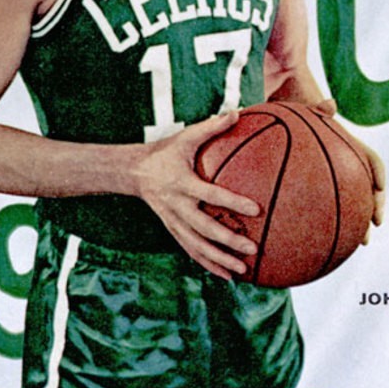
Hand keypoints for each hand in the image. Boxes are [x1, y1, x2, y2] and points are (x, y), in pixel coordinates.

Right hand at [133, 111, 258, 279]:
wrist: (133, 172)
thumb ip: (211, 127)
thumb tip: (238, 112)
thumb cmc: (165, 151)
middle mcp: (177, 206)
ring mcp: (173, 221)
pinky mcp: (172, 230)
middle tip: (252, 248)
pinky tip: (226, 275)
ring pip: (196, 246)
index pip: (210, 195)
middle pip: (204, 228)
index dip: (232, 202)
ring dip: (219, 260)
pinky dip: (207, 264)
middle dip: (228, 241)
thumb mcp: (185, 136)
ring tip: (243, 271)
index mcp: (182, 183)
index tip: (256, 209)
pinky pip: (191, 250)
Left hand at [308, 100, 383, 243]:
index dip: (378, 173)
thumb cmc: (300, 110)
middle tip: (375, 225)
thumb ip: (320, 109)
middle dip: (374, 207)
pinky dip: (329, 224)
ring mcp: (337, 177)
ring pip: (353, 203)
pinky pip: (329, 207)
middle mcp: (348, 164)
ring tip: (360, 242)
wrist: (291, 112)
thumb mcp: (308, 109)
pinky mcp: (319, 187)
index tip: (380, 187)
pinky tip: (322, 242)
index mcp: (349, 147)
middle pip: (367, 188)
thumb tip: (331, 104)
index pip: (371, 160)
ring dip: (359, 221)